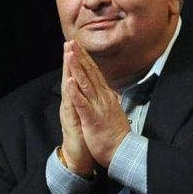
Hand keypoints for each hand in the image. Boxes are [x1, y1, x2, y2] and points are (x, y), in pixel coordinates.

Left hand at [65, 41, 129, 167]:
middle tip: (71, 42)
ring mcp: (98, 107)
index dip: (85, 59)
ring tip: (69, 53)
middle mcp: (103, 98)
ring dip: (77, 68)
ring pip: (86, 84)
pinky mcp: (92, 119)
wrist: (123, 151)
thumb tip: (112, 93)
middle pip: (90, 73)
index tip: (78, 47)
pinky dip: (76, 91)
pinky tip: (70, 81)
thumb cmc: (116, 135)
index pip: (95, 74)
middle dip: (80, 57)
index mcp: (106, 96)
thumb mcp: (113, 112)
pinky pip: (83, 103)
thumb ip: (111, 101)